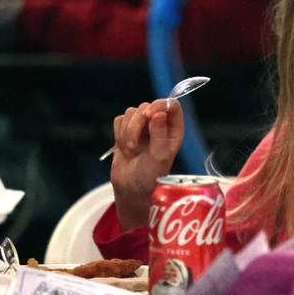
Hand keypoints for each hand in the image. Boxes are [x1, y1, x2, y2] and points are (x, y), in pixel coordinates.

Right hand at [110, 99, 183, 229]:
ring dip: (127, 132)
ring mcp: (142, 128)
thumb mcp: (159, 157)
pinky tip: (124, 149)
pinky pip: (119, 120)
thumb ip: (160, 134)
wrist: (131, 189)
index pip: (172, 105)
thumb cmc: (150, 176)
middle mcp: (160, 126)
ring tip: (130, 150)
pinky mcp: (127, 131)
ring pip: (131, 112)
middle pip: (147, 106)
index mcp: (174, 131)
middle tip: (133, 145)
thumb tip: (159, 113)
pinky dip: (118, 133)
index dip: (160, 105)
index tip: (149, 115)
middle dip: (137, 124)